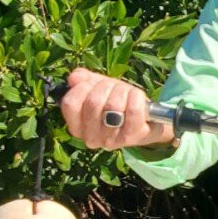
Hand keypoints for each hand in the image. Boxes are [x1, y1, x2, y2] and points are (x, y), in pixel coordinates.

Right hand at [58, 68, 174, 150]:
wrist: (146, 119)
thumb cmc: (118, 102)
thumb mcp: (98, 87)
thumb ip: (83, 79)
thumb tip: (74, 77)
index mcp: (77, 127)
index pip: (70, 104)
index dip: (82, 87)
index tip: (92, 85)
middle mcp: (91, 138)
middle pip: (93, 102)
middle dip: (106, 86)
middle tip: (113, 88)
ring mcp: (111, 140)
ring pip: (114, 105)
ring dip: (122, 91)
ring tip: (126, 94)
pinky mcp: (132, 138)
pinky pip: (133, 109)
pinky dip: (136, 96)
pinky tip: (137, 98)